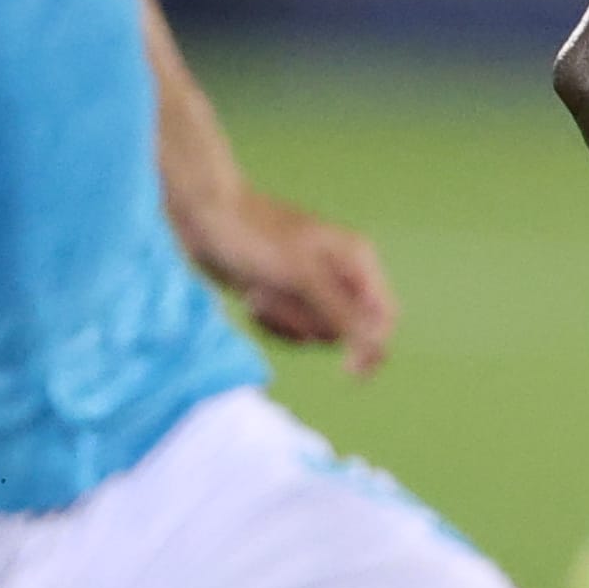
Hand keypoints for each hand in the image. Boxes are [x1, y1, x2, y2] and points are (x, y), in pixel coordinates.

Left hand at [186, 187, 395, 371]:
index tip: (349, 370)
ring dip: (284, 321)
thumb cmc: (255, 236)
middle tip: (281, 295)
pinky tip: (252, 297)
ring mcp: (310, 288)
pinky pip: (289, 331)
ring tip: (261, 291)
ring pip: (314, 333)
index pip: (384, 316)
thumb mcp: (302, 276)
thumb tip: (375, 348)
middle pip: (346, 331)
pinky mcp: (284, 298)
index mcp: (356, 259)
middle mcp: (339, 275)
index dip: (373, 346)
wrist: (204, 218)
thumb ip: (343, 313)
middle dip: (309, 322)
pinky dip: (269, 322)